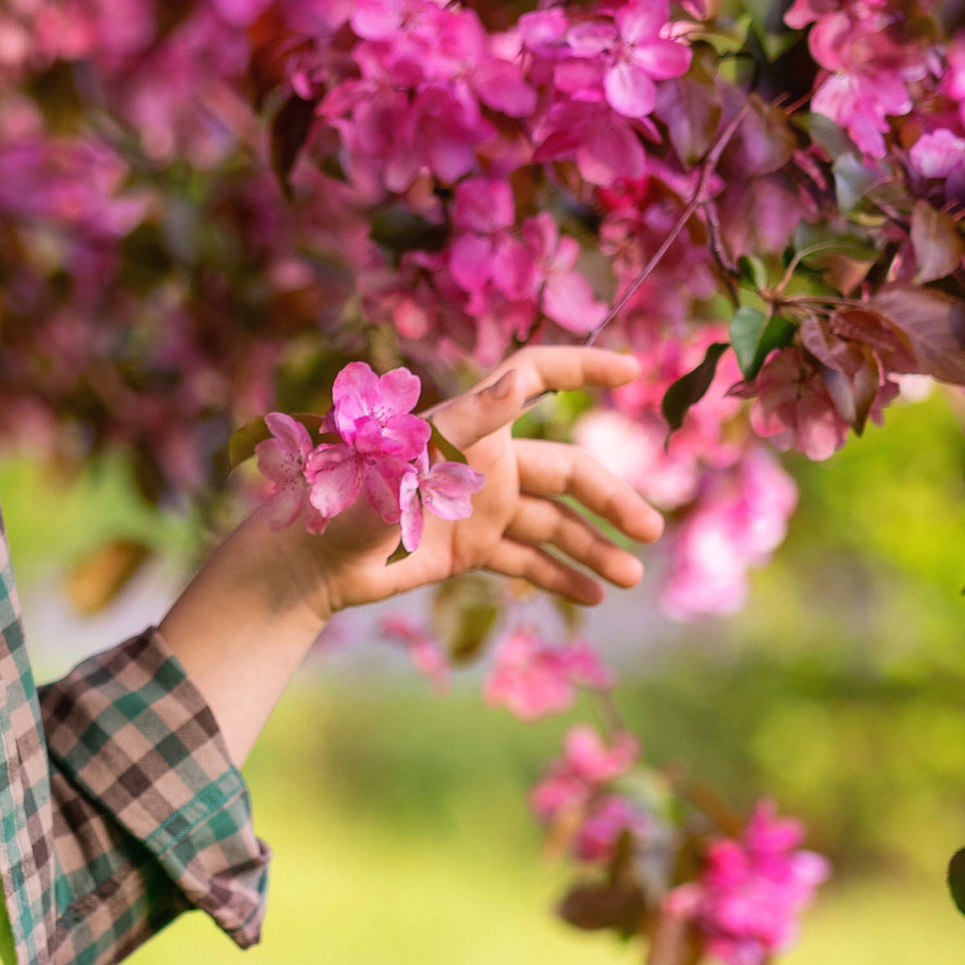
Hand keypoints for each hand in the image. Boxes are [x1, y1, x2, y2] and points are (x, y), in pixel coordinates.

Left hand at [305, 344, 662, 614]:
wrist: (312, 560)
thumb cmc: (349, 495)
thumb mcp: (410, 455)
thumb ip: (470, 421)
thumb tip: (520, 377)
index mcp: (474, 425)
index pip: (538, 377)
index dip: (585, 366)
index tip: (634, 369)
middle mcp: (486, 462)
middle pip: (568, 472)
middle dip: (611, 500)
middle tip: (652, 531)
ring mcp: (481, 507)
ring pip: (555, 524)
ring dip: (594, 547)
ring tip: (631, 577)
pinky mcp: (469, 548)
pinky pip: (527, 561)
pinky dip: (559, 578)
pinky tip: (594, 597)